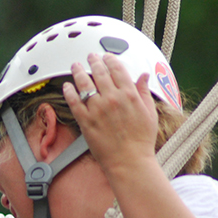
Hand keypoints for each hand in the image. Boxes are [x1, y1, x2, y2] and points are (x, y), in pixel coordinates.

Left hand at [63, 52, 158, 176]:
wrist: (129, 161)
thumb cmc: (141, 141)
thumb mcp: (150, 113)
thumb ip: (144, 92)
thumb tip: (143, 76)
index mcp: (129, 94)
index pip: (117, 69)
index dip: (110, 59)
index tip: (106, 56)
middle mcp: (112, 98)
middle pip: (99, 73)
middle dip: (93, 61)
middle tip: (89, 57)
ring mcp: (97, 109)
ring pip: (84, 84)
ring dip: (78, 72)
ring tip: (75, 66)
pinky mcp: (86, 121)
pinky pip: (74, 102)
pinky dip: (69, 92)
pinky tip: (67, 86)